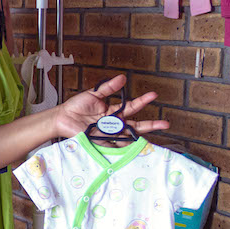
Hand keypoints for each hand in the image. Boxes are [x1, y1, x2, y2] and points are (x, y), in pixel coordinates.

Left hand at [52, 74, 168, 138]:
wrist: (63, 117)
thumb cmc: (77, 106)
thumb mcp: (94, 94)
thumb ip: (108, 88)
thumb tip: (122, 78)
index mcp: (113, 112)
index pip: (132, 106)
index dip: (143, 101)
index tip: (154, 95)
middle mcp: (114, 124)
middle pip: (136, 126)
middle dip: (151, 125)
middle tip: (166, 124)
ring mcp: (108, 134)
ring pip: (128, 137)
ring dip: (139, 139)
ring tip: (152, 141)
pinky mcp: (100, 141)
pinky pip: (113, 146)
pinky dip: (122, 148)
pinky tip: (133, 150)